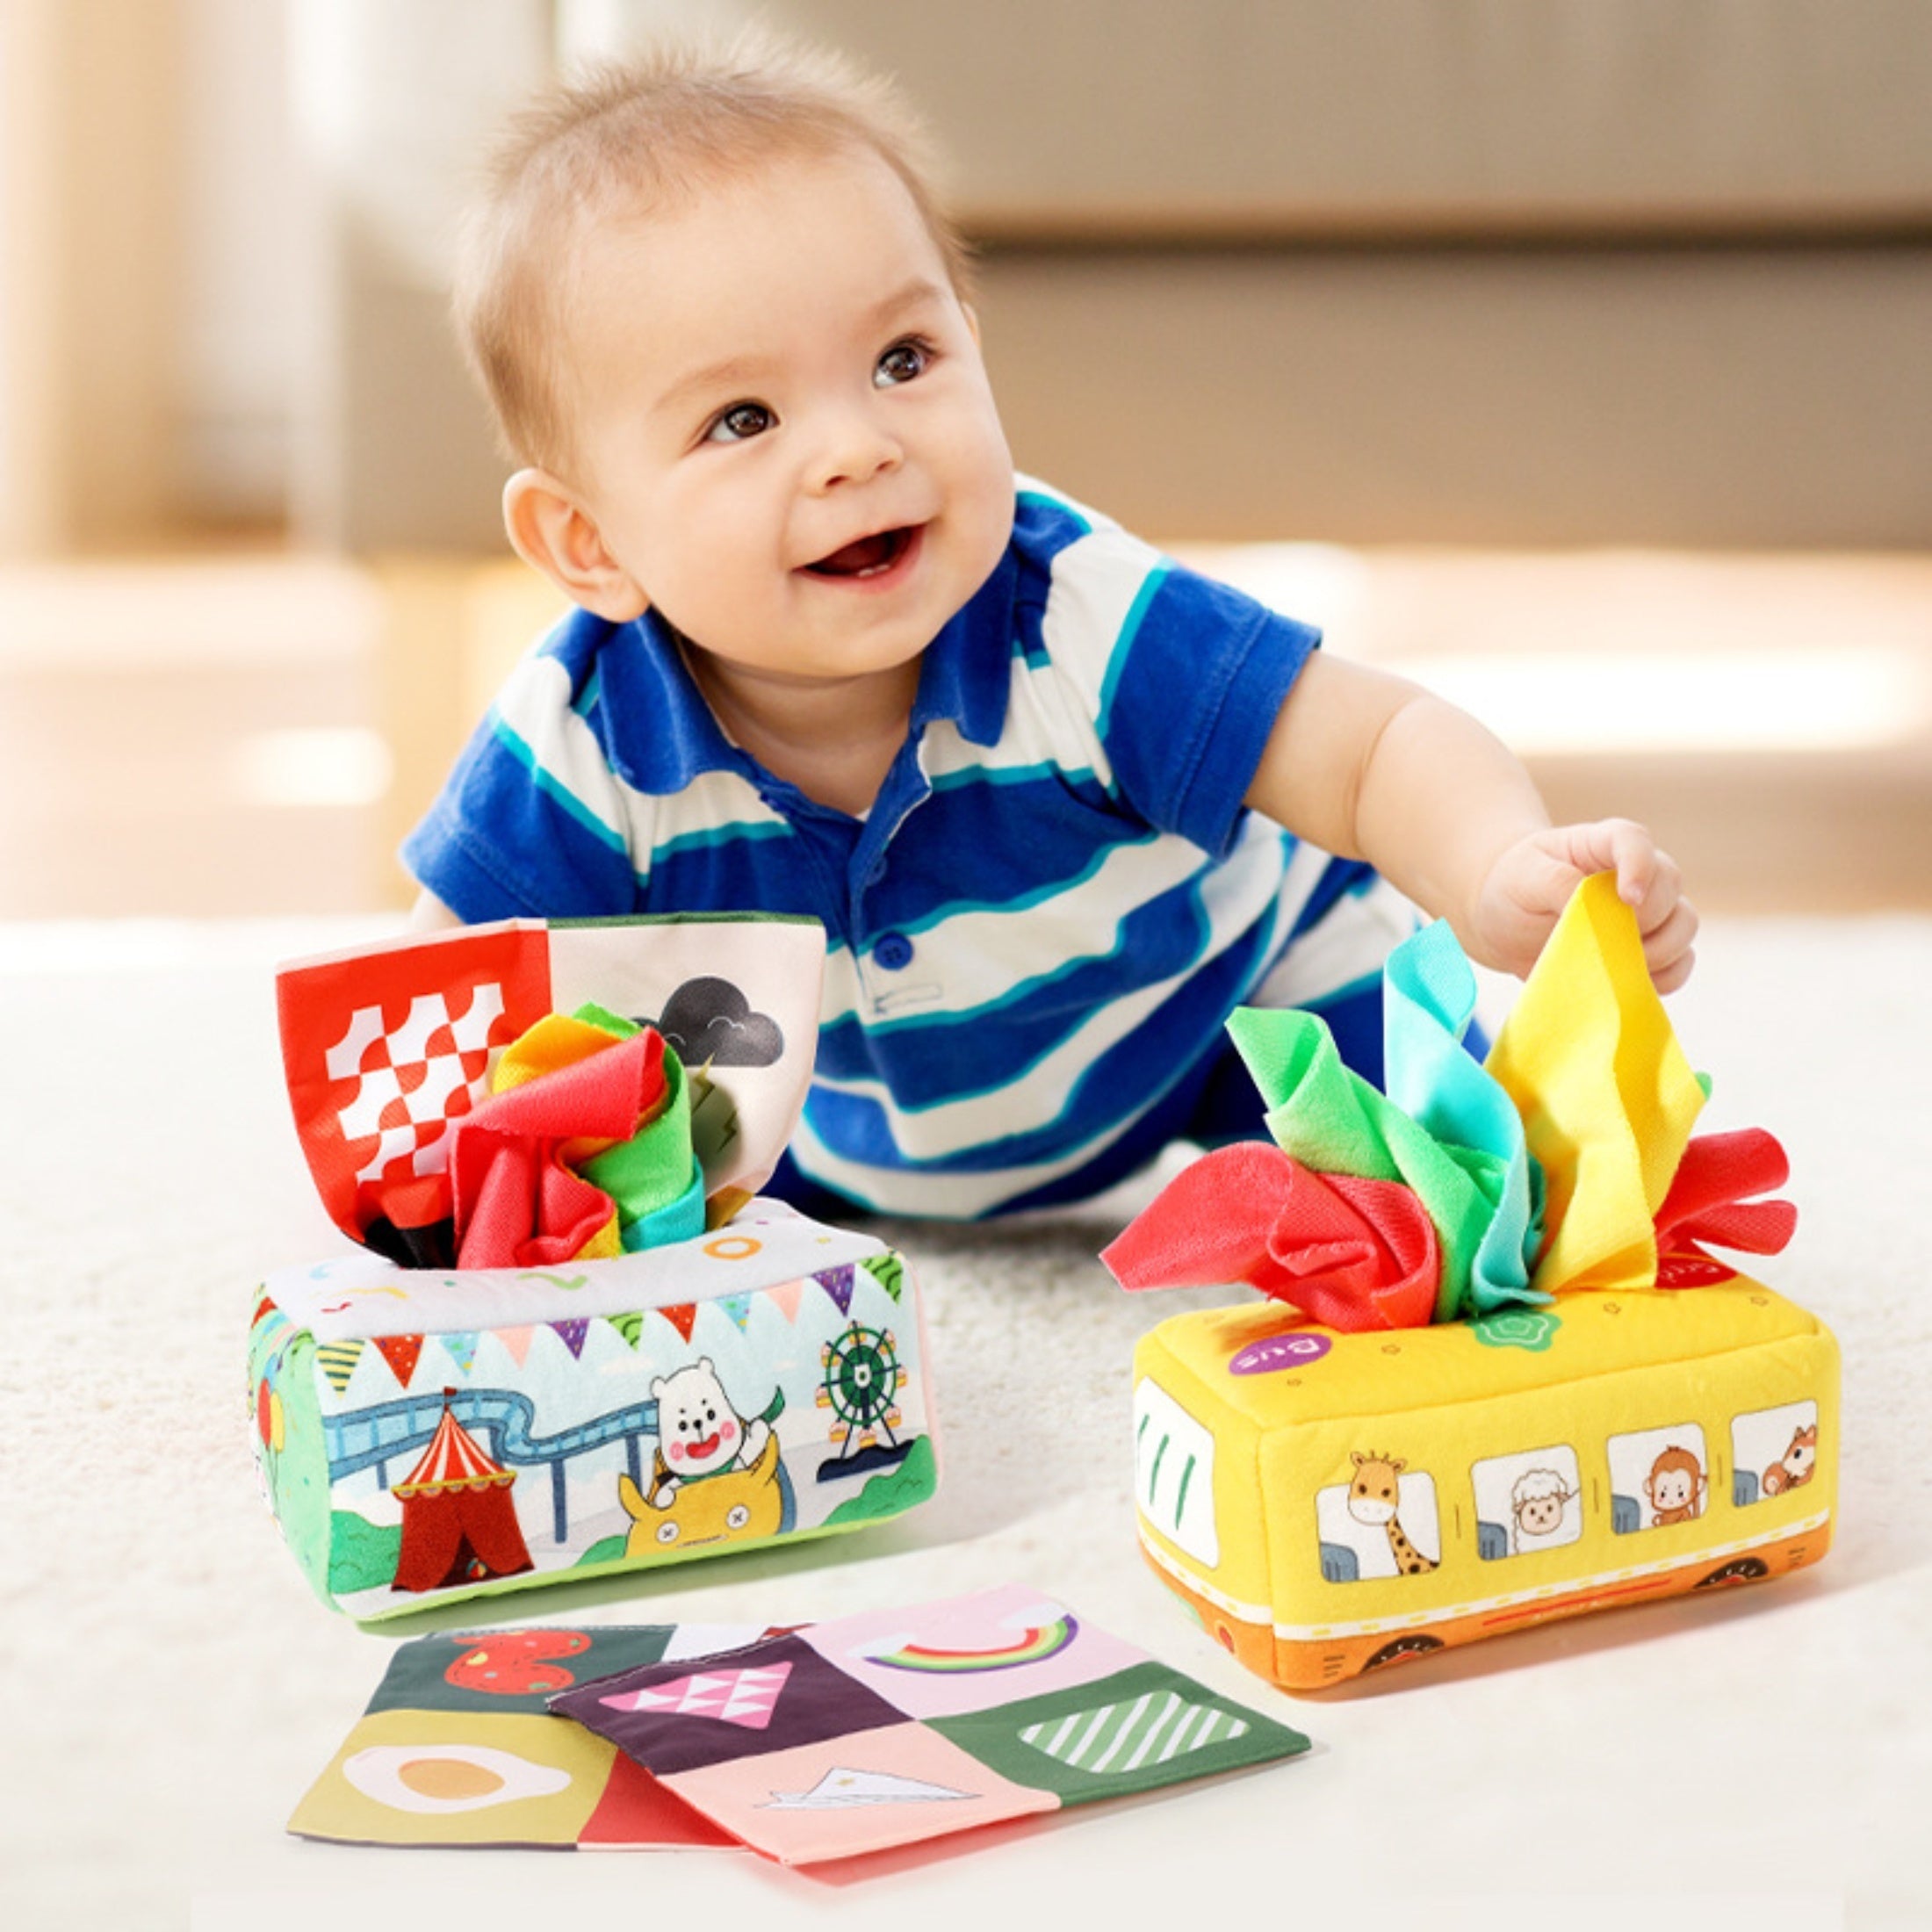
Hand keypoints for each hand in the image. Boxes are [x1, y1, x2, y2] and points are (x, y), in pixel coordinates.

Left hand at [1467, 819, 1697, 989]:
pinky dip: (1666, 977)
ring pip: (1684, 925)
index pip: (1635, 841)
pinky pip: (1681, 963)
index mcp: (1604, 844)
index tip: (1627, 898)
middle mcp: (1638, 873)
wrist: (1507, 920)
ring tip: (1617, 964)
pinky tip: (1631, 982)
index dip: (1639, 867)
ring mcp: (1651, 912)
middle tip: (1605, 940)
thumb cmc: (1517, 887)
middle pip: (1669, 886)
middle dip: (1644, 918)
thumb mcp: (1524, 877)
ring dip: (1661, 950)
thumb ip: (1559, 884)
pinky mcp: (1651, 949)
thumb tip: (1598, 912)